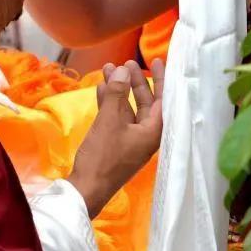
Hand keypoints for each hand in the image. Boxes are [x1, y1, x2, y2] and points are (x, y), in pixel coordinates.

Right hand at [68, 59, 164, 217]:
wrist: (87, 189)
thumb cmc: (103, 155)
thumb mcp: (109, 119)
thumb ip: (118, 92)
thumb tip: (124, 69)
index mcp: (153, 131)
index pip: (163, 100)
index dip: (160, 79)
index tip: (156, 60)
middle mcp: (146, 135)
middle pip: (146, 102)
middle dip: (135, 81)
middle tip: (126, 62)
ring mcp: (131, 140)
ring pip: (129, 108)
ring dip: (119, 90)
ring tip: (108, 70)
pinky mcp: (117, 144)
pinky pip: (118, 118)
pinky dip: (111, 103)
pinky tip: (101, 89)